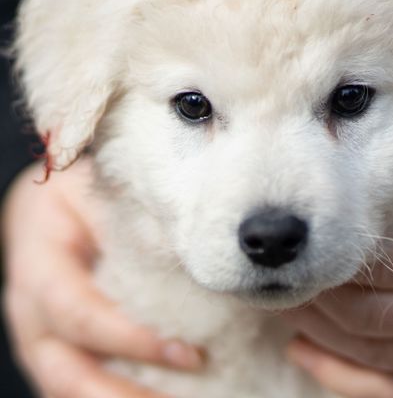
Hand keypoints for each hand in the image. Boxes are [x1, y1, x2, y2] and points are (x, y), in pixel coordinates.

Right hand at [2, 159, 203, 397]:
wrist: (40, 211)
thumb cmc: (71, 198)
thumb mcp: (93, 193)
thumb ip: (126, 220)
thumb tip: (186, 252)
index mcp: (39, 269)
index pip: (81, 315)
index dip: (130, 339)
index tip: (186, 353)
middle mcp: (29, 315)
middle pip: (66, 372)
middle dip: (122, 397)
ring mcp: (38, 340)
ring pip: (67, 390)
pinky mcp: (54, 350)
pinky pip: (75, 386)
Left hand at [285, 90, 392, 397]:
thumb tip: (364, 158)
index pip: (387, 265)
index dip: (333, 262)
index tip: (297, 248)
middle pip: (376, 316)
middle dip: (316, 301)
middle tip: (279, 276)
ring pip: (386, 356)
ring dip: (325, 337)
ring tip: (287, 307)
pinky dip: (355, 379)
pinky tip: (312, 356)